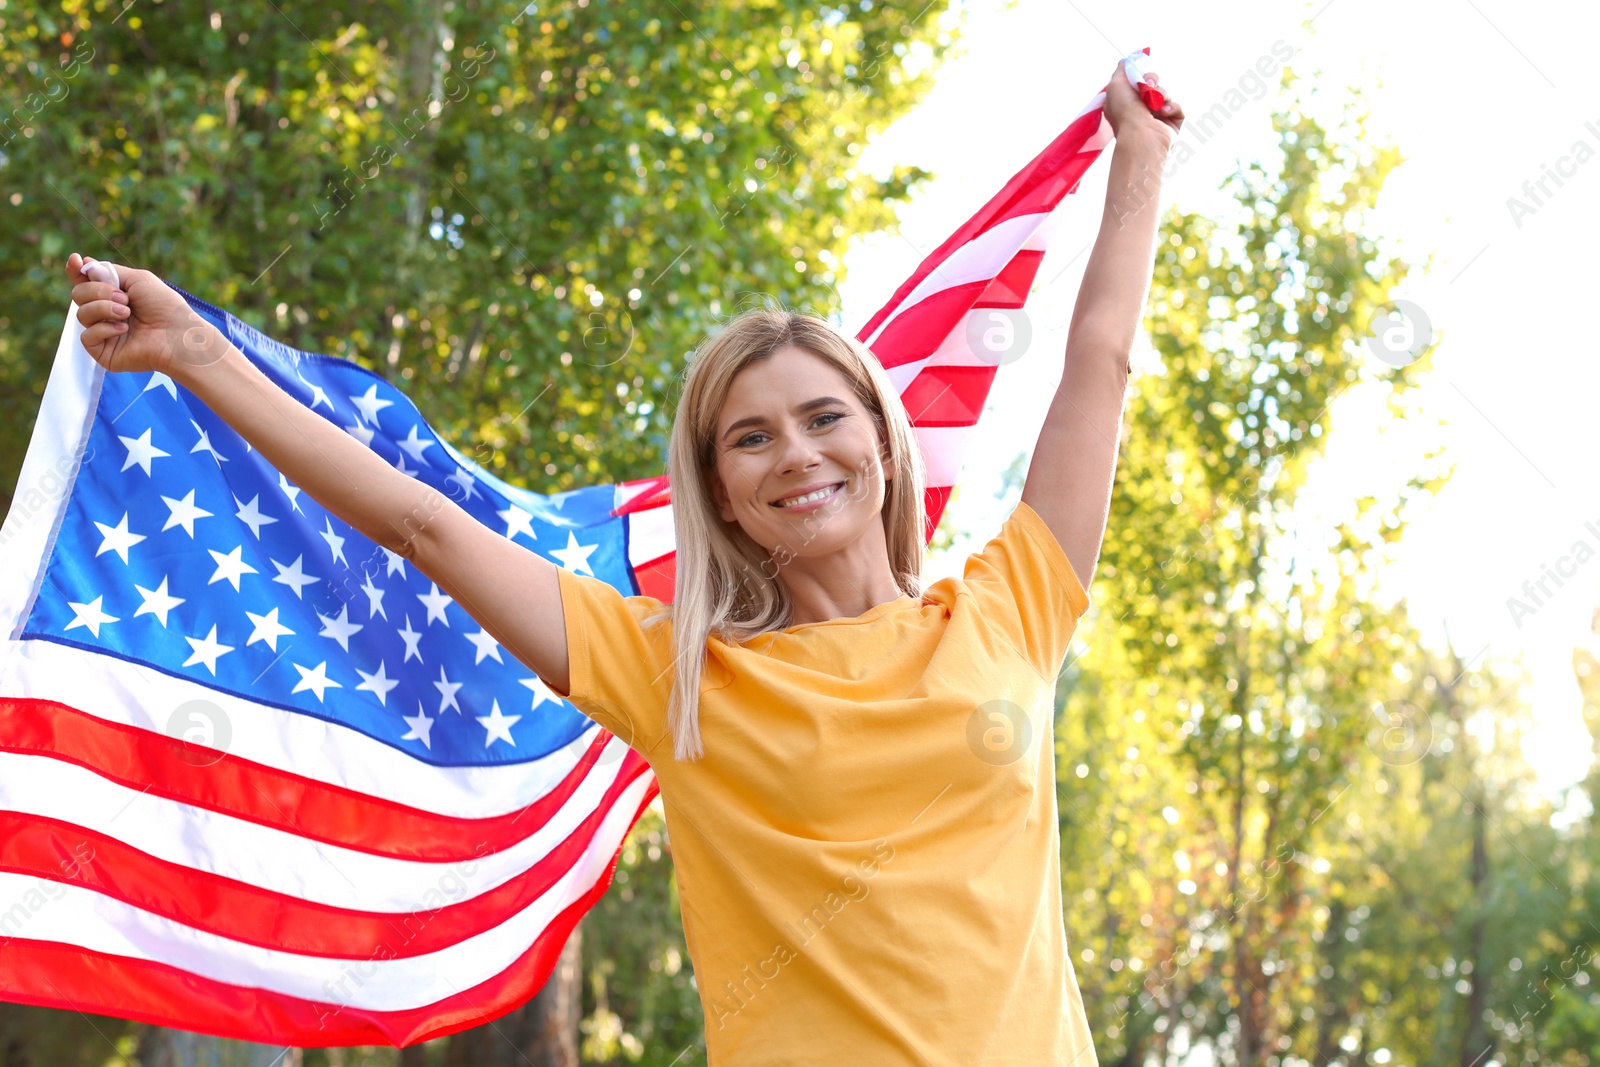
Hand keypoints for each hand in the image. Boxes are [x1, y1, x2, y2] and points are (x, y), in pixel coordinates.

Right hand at [64, 251, 216, 376]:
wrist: (177, 334)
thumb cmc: (164, 306)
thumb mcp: (138, 279)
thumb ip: (109, 272)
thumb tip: (84, 264)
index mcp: (113, 295)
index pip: (84, 282)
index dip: (75, 270)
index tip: (75, 260)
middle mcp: (105, 313)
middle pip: (78, 294)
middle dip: (98, 291)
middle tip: (124, 298)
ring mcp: (103, 333)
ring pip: (81, 313)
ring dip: (104, 309)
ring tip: (127, 313)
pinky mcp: (103, 352)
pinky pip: (86, 336)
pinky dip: (104, 329)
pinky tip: (124, 330)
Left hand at [1102, 59, 1183, 147]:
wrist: (1141, 135)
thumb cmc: (1125, 112)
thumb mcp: (1116, 84)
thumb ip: (1122, 69)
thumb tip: (1127, 60)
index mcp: (1126, 103)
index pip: (1138, 82)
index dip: (1142, 75)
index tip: (1141, 74)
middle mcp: (1140, 110)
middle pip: (1154, 84)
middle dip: (1153, 82)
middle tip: (1150, 87)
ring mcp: (1157, 118)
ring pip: (1166, 94)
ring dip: (1162, 95)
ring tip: (1156, 105)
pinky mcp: (1172, 124)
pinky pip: (1177, 107)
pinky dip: (1171, 107)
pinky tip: (1163, 113)